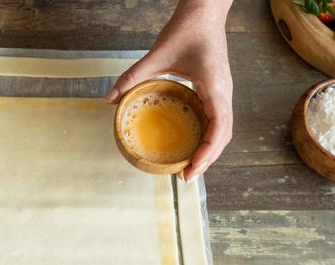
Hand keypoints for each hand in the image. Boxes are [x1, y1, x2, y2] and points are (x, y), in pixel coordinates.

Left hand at [106, 1, 232, 181]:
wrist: (204, 12)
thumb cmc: (186, 30)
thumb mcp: (156, 54)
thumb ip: (133, 77)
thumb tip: (109, 99)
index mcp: (215, 87)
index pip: (219, 128)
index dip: (207, 152)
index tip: (190, 169)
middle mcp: (224, 93)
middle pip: (224, 136)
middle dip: (207, 159)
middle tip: (184, 177)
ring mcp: (224, 92)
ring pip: (223, 130)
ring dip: (209, 151)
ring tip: (189, 168)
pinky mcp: (218, 90)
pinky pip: (217, 120)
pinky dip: (208, 137)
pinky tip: (192, 146)